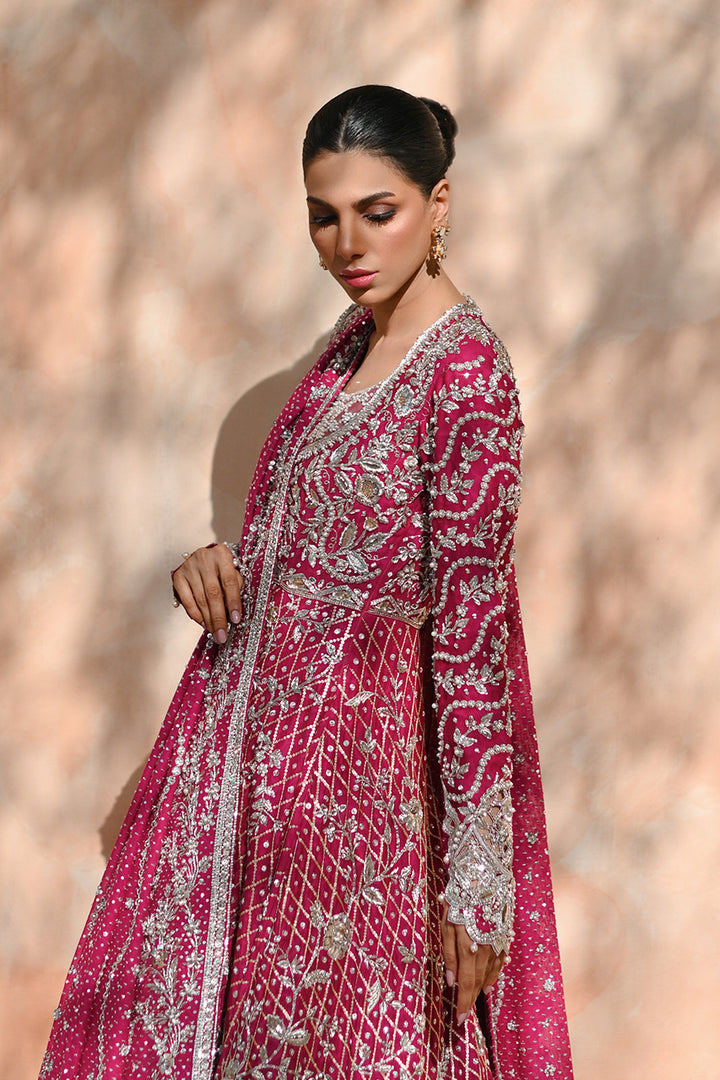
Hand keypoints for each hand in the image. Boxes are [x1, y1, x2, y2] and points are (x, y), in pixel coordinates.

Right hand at [171, 543, 243, 643]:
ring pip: (200, 598)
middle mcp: (204, 558)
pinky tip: (203, 623)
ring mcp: (189, 567)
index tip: (235, 620)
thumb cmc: (222, 567)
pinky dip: (195, 614)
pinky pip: (186, 600)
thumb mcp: (233, 571)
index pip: (229, 581)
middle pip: (213, 593)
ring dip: (208, 619)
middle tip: (223, 635)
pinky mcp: (178, 576)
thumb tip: (233, 614)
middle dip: (219, 617)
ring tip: (215, 632)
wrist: (204, 557)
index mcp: (222, 554)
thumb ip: (235, 588)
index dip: (233, 602)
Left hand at [441, 902, 506, 1025]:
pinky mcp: (504, 935)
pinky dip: (494, 975)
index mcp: (469, 947)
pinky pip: (500, 962)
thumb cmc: (459, 898)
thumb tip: (451, 981)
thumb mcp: (447, 923)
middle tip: (463, 1016)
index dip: (463, 1002)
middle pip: (478, 981)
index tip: (459, 1020)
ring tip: (473, 1000)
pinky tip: (489, 983)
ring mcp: (497, 943)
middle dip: (470, 1000)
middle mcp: (485, 949)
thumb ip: (449, 953)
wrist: (483, 875)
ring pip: (489, 973)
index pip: (466, 983)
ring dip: (480, 988)